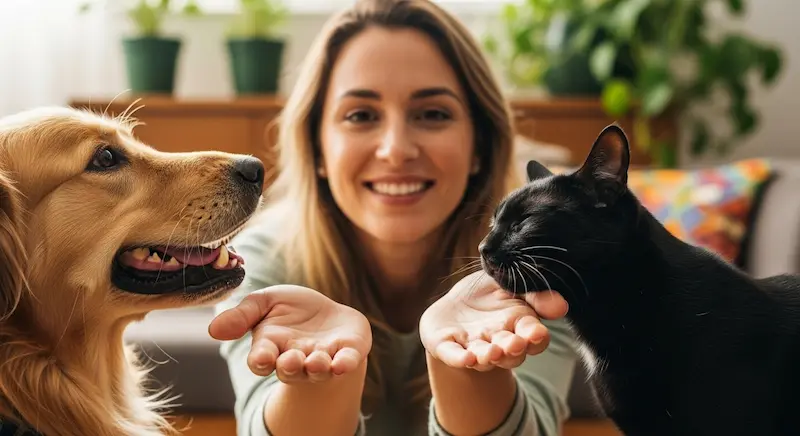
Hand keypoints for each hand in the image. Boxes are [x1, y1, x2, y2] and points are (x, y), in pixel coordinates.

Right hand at [208, 285, 371, 383]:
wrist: (328, 314)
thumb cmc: (291, 310)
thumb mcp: (265, 302)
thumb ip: (242, 315)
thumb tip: (212, 330)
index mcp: (271, 347)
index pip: (261, 360)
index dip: (261, 360)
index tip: (262, 356)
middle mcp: (296, 358)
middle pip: (289, 370)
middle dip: (290, 366)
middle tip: (291, 359)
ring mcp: (322, 358)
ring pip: (317, 370)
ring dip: (317, 367)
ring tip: (317, 361)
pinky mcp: (347, 353)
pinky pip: (346, 362)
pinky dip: (345, 364)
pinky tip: (343, 363)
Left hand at [419, 271, 567, 371]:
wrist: (455, 305)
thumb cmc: (490, 294)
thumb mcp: (512, 286)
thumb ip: (535, 295)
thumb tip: (562, 307)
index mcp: (518, 325)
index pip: (534, 337)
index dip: (536, 337)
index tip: (536, 334)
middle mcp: (499, 341)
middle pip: (511, 353)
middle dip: (512, 349)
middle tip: (513, 344)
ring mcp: (473, 346)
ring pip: (484, 357)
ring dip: (489, 357)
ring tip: (491, 353)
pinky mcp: (448, 347)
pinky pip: (454, 355)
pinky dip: (460, 359)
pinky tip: (467, 359)